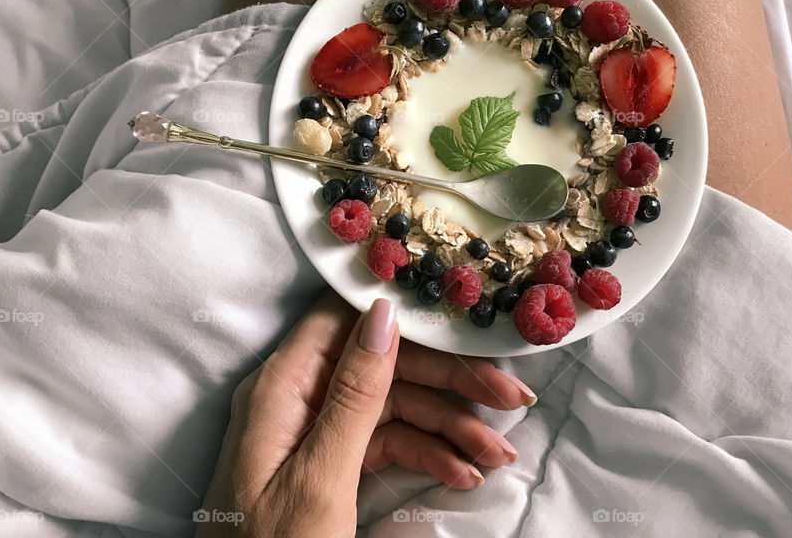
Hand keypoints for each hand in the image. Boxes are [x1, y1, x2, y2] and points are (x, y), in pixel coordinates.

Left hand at [195, 291, 535, 536]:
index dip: (403, 317)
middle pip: (382, 365)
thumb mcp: (320, 476)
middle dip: (449, 382)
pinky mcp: (331, 463)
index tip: (460, 325)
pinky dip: (426, 456)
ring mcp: (316, 432)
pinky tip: (462, 475)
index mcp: (281, 386)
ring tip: (497, 455)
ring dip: (449, 428)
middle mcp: (297, 398)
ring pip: (394, 407)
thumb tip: (382, 315)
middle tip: (510, 399)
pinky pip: (386, 442)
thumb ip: (353, 395)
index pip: (346, 320)